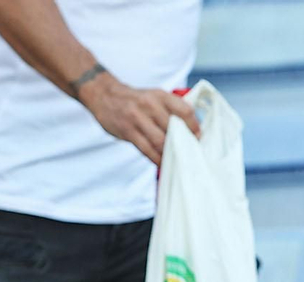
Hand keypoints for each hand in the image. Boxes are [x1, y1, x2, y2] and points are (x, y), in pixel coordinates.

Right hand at [81, 80, 199, 165]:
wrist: (104, 95)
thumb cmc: (135, 100)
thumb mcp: (154, 96)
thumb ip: (171, 109)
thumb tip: (192, 130)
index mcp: (160, 95)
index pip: (185, 110)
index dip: (194, 126)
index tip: (199, 137)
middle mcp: (150, 105)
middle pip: (175, 129)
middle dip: (185, 143)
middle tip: (192, 153)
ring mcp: (138, 119)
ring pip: (161, 142)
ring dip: (172, 154)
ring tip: (179, 161)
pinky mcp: (129, 132)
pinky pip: (148, 150)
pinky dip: (158, 159)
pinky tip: (164, 164)